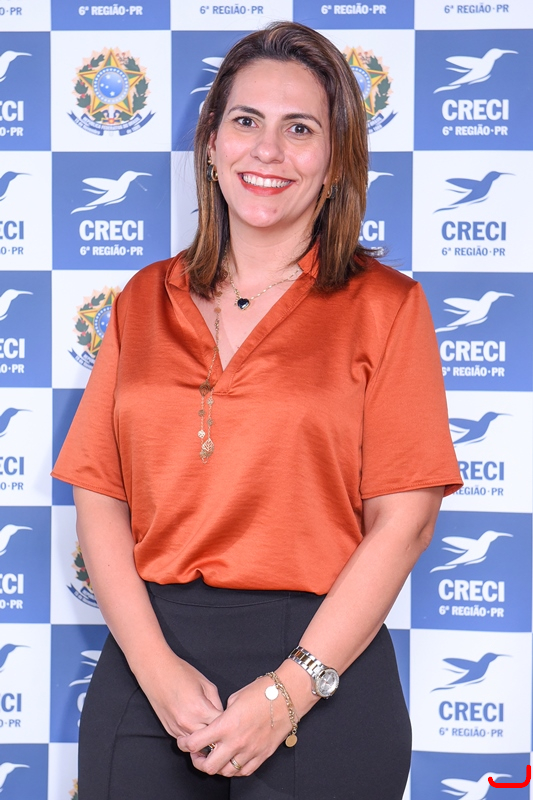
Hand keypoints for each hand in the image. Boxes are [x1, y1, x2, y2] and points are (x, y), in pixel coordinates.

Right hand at [135, 648, 223, 739]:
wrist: (156, 672)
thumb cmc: (181, 673)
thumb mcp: (206, 684)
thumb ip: (216, 703)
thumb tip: (221, 716)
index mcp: (200, 710)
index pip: (221, 727)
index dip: (228, 724)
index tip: (231, 721)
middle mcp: (189, 723)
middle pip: (210, 741)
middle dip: (218, 735)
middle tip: (223, 729)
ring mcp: (178, 729)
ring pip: (197, 746)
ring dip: (205, 740)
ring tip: (210, 731)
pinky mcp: (170, 731)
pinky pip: (186, 740)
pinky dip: (193, 737)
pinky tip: (197, 728)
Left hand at [177, 675, 292, 776]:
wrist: (288, 695)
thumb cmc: (262, 691)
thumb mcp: (235, 698)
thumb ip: (223, 715)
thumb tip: (218, 723)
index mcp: (226, 725)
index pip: (196, 743)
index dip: (185, 744)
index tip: (184, 742)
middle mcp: (236, 742)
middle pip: (208, 766)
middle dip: (199, 762)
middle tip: (197, 754)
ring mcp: (250, 751)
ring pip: (226, 772)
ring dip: (217, 767)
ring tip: (215, 758)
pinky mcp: (262, 755)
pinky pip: (243, 771)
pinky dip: (234, 769)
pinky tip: (232, 761)